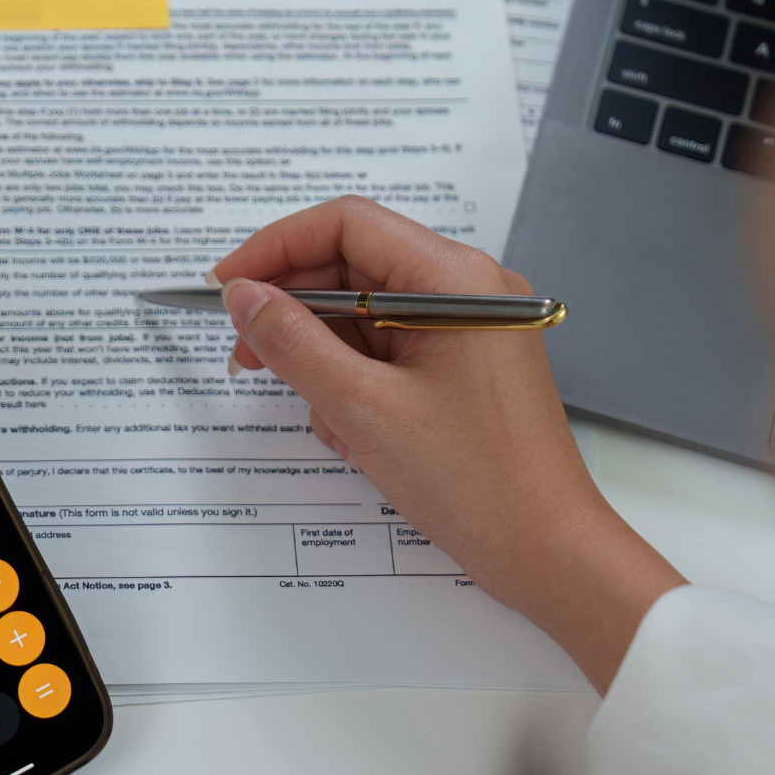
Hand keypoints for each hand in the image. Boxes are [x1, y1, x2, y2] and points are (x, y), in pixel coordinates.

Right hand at [210, 196, 681, 689]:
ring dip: (325, 359)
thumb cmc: (478, 481)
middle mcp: (467, 288)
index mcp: (455, 279)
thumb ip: (293, 343)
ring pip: (365, 315)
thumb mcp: (363, 408)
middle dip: (294, 310)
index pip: (347, 225)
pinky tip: (356, 433)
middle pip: (354, 267)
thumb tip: (244, 296)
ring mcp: (468, 327)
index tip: (227, 285)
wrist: (547, 549)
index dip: (276, 247)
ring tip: (326, 417)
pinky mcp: (463, 364)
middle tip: (246, 353)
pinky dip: (356, 383)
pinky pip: (388, 350)